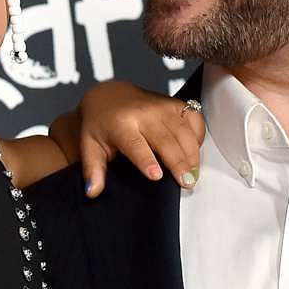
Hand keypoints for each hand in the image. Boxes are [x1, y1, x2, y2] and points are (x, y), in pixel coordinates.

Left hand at [74, 81, 204, 196]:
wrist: (109, 96)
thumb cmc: (100, 125)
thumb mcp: (90, 147)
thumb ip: (93, 170)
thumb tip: (92, 192)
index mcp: (120, 124)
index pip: (135, 144)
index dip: (146, 160)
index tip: (157, 176)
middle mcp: (143, 113)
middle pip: (166, 141)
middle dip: (179, 163)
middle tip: (187, 184)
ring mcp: (161, 106)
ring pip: (183, 132)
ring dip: (192, 155)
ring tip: (193, 176)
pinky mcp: (175, 103)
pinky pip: (194, 119)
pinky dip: (198, 136)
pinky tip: (195, 153)